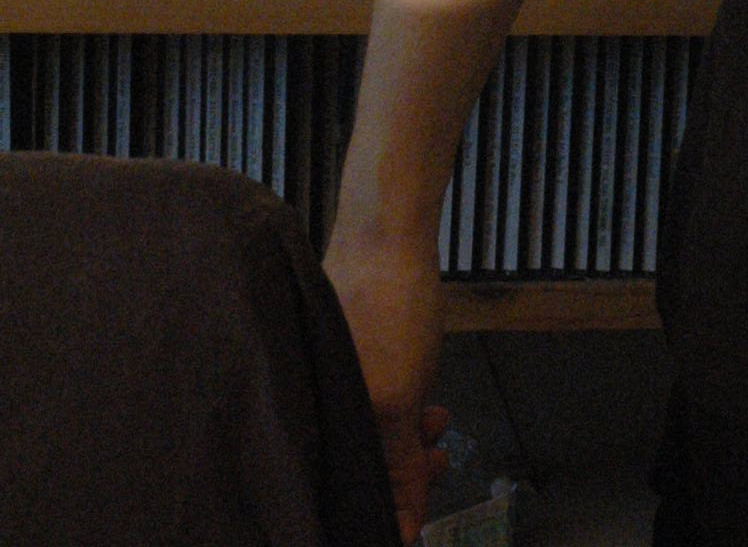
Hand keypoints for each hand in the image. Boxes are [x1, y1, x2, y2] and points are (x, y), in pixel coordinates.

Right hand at [325, 224, 449, 542]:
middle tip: (436, 469)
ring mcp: (329, 383)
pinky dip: (402, 416)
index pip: (336, 492)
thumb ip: (399, 465)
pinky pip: (373, 409)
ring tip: (438, 430)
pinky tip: (428, 409)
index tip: (407, 525)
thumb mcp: (398, 397)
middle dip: (400, 479)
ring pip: (369, 440)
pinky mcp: (346, 364)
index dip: (375, 511)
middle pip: (354, 470)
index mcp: (310, 420)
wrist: (388, 231)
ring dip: (409, 445)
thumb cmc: (385, 302)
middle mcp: (310, 405)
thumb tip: (404, 530)